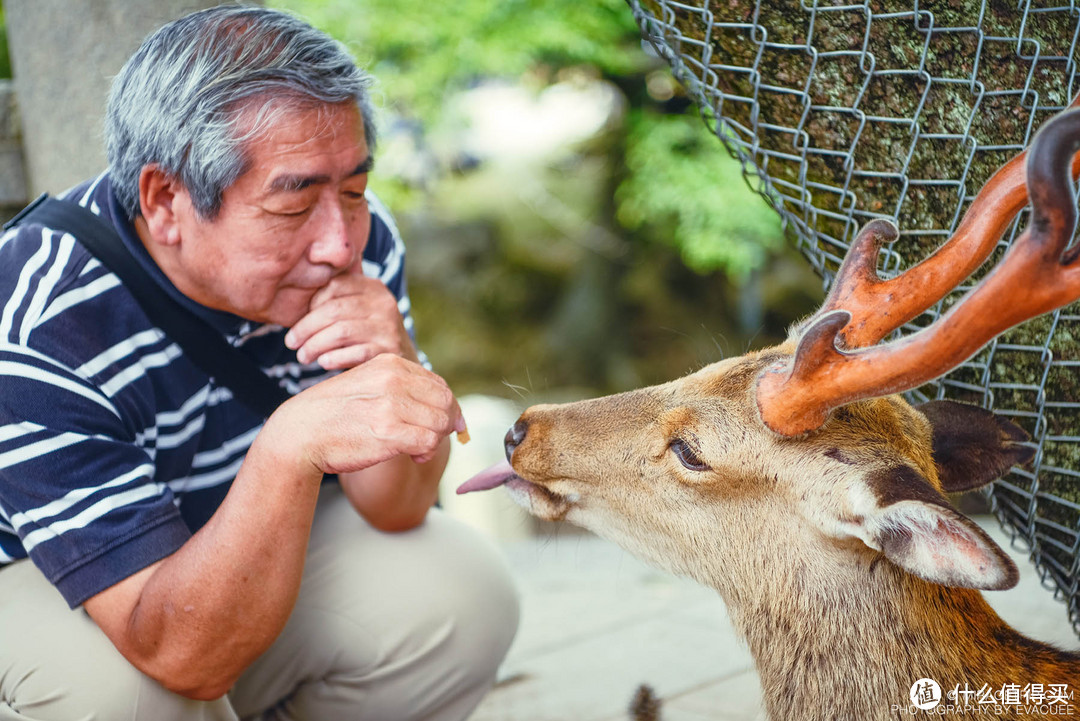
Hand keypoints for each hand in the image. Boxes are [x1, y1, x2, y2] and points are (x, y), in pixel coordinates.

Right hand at [269, 354, 464, 476]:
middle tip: (431, 440)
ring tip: (419, 449)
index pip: (439, 384)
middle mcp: (393, 379)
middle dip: (446, 424)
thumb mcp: (367, 385)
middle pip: (445, 402)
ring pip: (441, 423)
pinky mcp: (389, 431)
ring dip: (436, 440)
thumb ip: (401, 389)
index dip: (448, 408)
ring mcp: (391, 404)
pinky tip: (414, 456)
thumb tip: (446, 407)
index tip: (444, 425)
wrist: (299, 434)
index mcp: (390, 364)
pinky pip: (430, 442)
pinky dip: (427, 452)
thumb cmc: (334, 415)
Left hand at [284, 273, 417, 368]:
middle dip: (306, 328)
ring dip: (315, 345)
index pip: (334, 286)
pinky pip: (355, 354)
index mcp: (373, 287)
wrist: (405, 363)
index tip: (301, 321)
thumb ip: (338, 297)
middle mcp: (384, 304)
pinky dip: (334, 358)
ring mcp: (389, 328)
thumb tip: (296, 289)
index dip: (311, 303)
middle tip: (291, 343)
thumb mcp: (360, 309)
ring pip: (341, 332)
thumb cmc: (370, 334)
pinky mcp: (390, 352)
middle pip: (334, 311)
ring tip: (303, 356)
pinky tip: (323, 362)